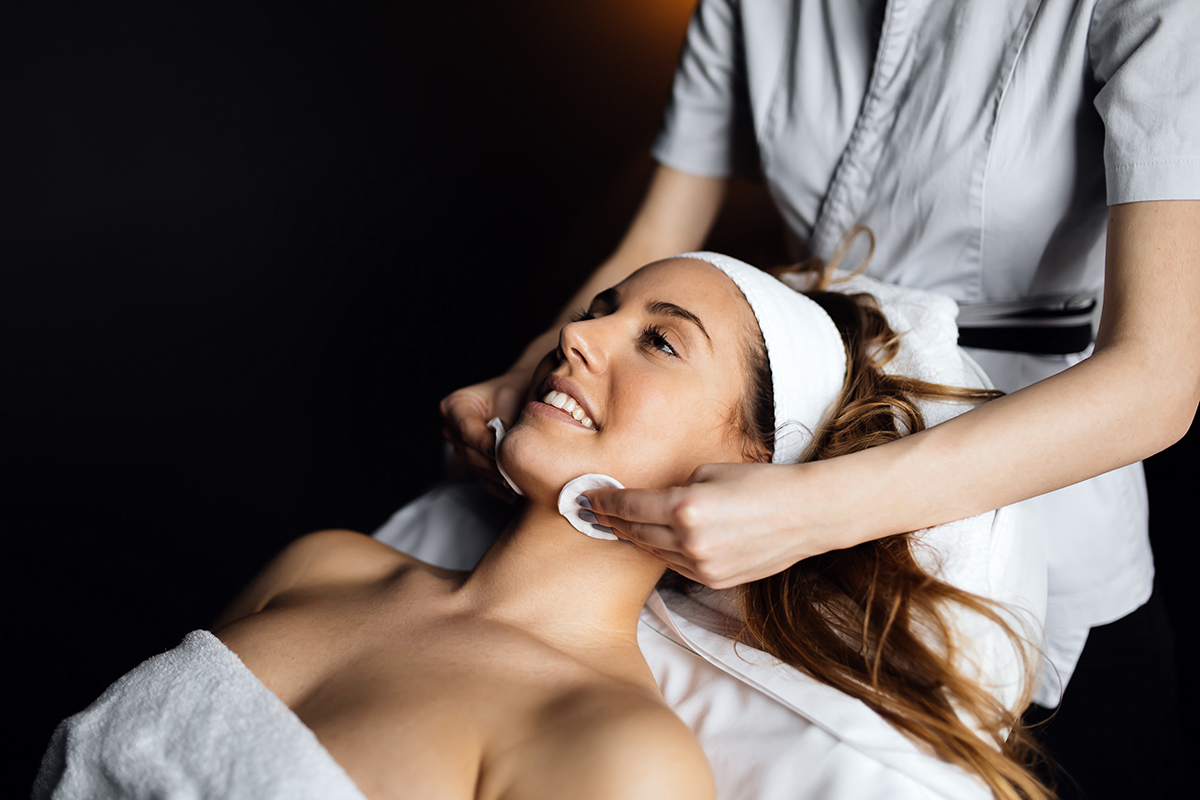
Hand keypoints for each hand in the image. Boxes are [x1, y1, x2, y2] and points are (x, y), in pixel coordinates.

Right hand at [440, 370, 528, 496]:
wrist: (521, 395)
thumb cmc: (515, 391)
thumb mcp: (510, 399)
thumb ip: (504, 424)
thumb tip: (504, 450)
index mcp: (455, 406)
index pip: (466, 428)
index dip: (482, 442)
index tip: (497, 451)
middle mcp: (452, 428)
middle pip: (469, 451)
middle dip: (491, 463)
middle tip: (513, 471)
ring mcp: (461, 447)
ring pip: (476, 467)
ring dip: (496, 477)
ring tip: (517, 484)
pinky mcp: (474, 463)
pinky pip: (483, 479)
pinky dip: (498, 487)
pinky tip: (514, 495)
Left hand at [586, 461, 848, 588]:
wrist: (807, 514)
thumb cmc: (762, 484)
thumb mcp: (711, 472)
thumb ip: (676, 488)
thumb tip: (655, 501)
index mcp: (685, 507)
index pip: (630, 507)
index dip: (604, 502)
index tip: (587, 498)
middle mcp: (689, 541)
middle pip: (635, 533)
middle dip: (612, 522)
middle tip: (592, 513)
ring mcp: (702, 565)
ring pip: (654, 553)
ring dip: (635, 539)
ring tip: (618, 528)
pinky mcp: (715, 579)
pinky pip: (678, 566)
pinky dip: (664, 552)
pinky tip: (656, 541)